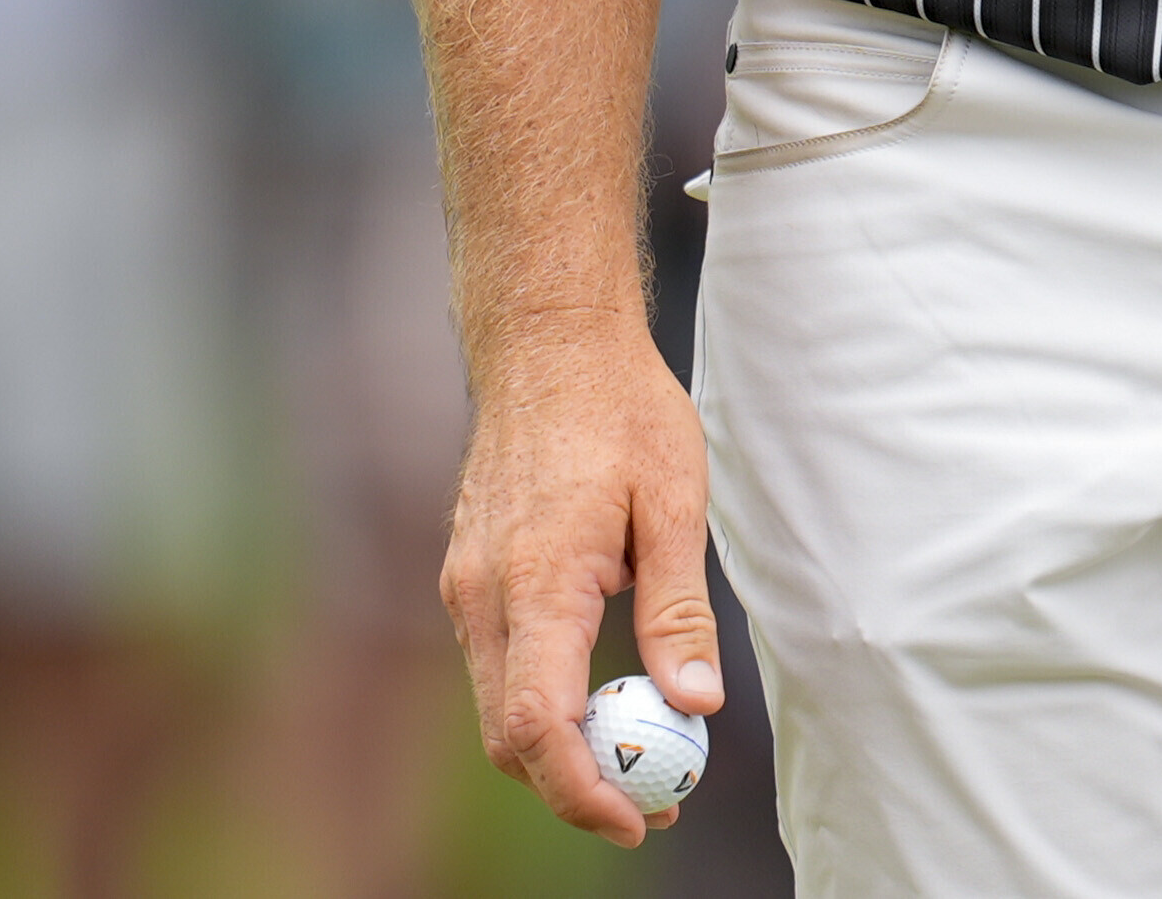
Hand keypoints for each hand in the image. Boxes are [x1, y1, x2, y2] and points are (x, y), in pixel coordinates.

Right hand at [440, 317, 723, 844]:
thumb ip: (678, 609)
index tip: (638, 819)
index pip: (538, 724)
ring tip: (646, 751)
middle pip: (510, 735)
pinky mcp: (467, 578)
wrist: (547, 342)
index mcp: (538, 581)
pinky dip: (544, 702)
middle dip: (578, 785)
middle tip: (658, 801)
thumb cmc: (620, 410)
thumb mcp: (673, 503)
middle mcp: (484, 594)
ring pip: (498, 707)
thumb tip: (696, 704)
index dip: (582, 790)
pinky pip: (497, 666)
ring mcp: (466, 587)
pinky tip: (604, 692)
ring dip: (561, 749)